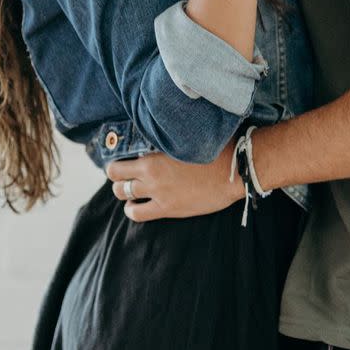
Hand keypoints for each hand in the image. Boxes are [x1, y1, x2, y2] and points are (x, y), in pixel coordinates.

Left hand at [106, 146, 245, 221]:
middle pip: (117, 179)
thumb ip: (166, 141)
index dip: (116, 164)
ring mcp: (158, 193)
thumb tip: (156, 135)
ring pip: (124, 196)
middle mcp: (151, 175)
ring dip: (124, 194)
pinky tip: (138, 207)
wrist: (233, 171)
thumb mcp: (185, 140)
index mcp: (153, 156)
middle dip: (118, 178)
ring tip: (130, 193)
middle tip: (125, 178)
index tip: (122, 163)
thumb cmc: (215, 149)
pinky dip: (133, 210)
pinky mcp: (168, 208)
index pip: (117, 163)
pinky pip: (138, 214)